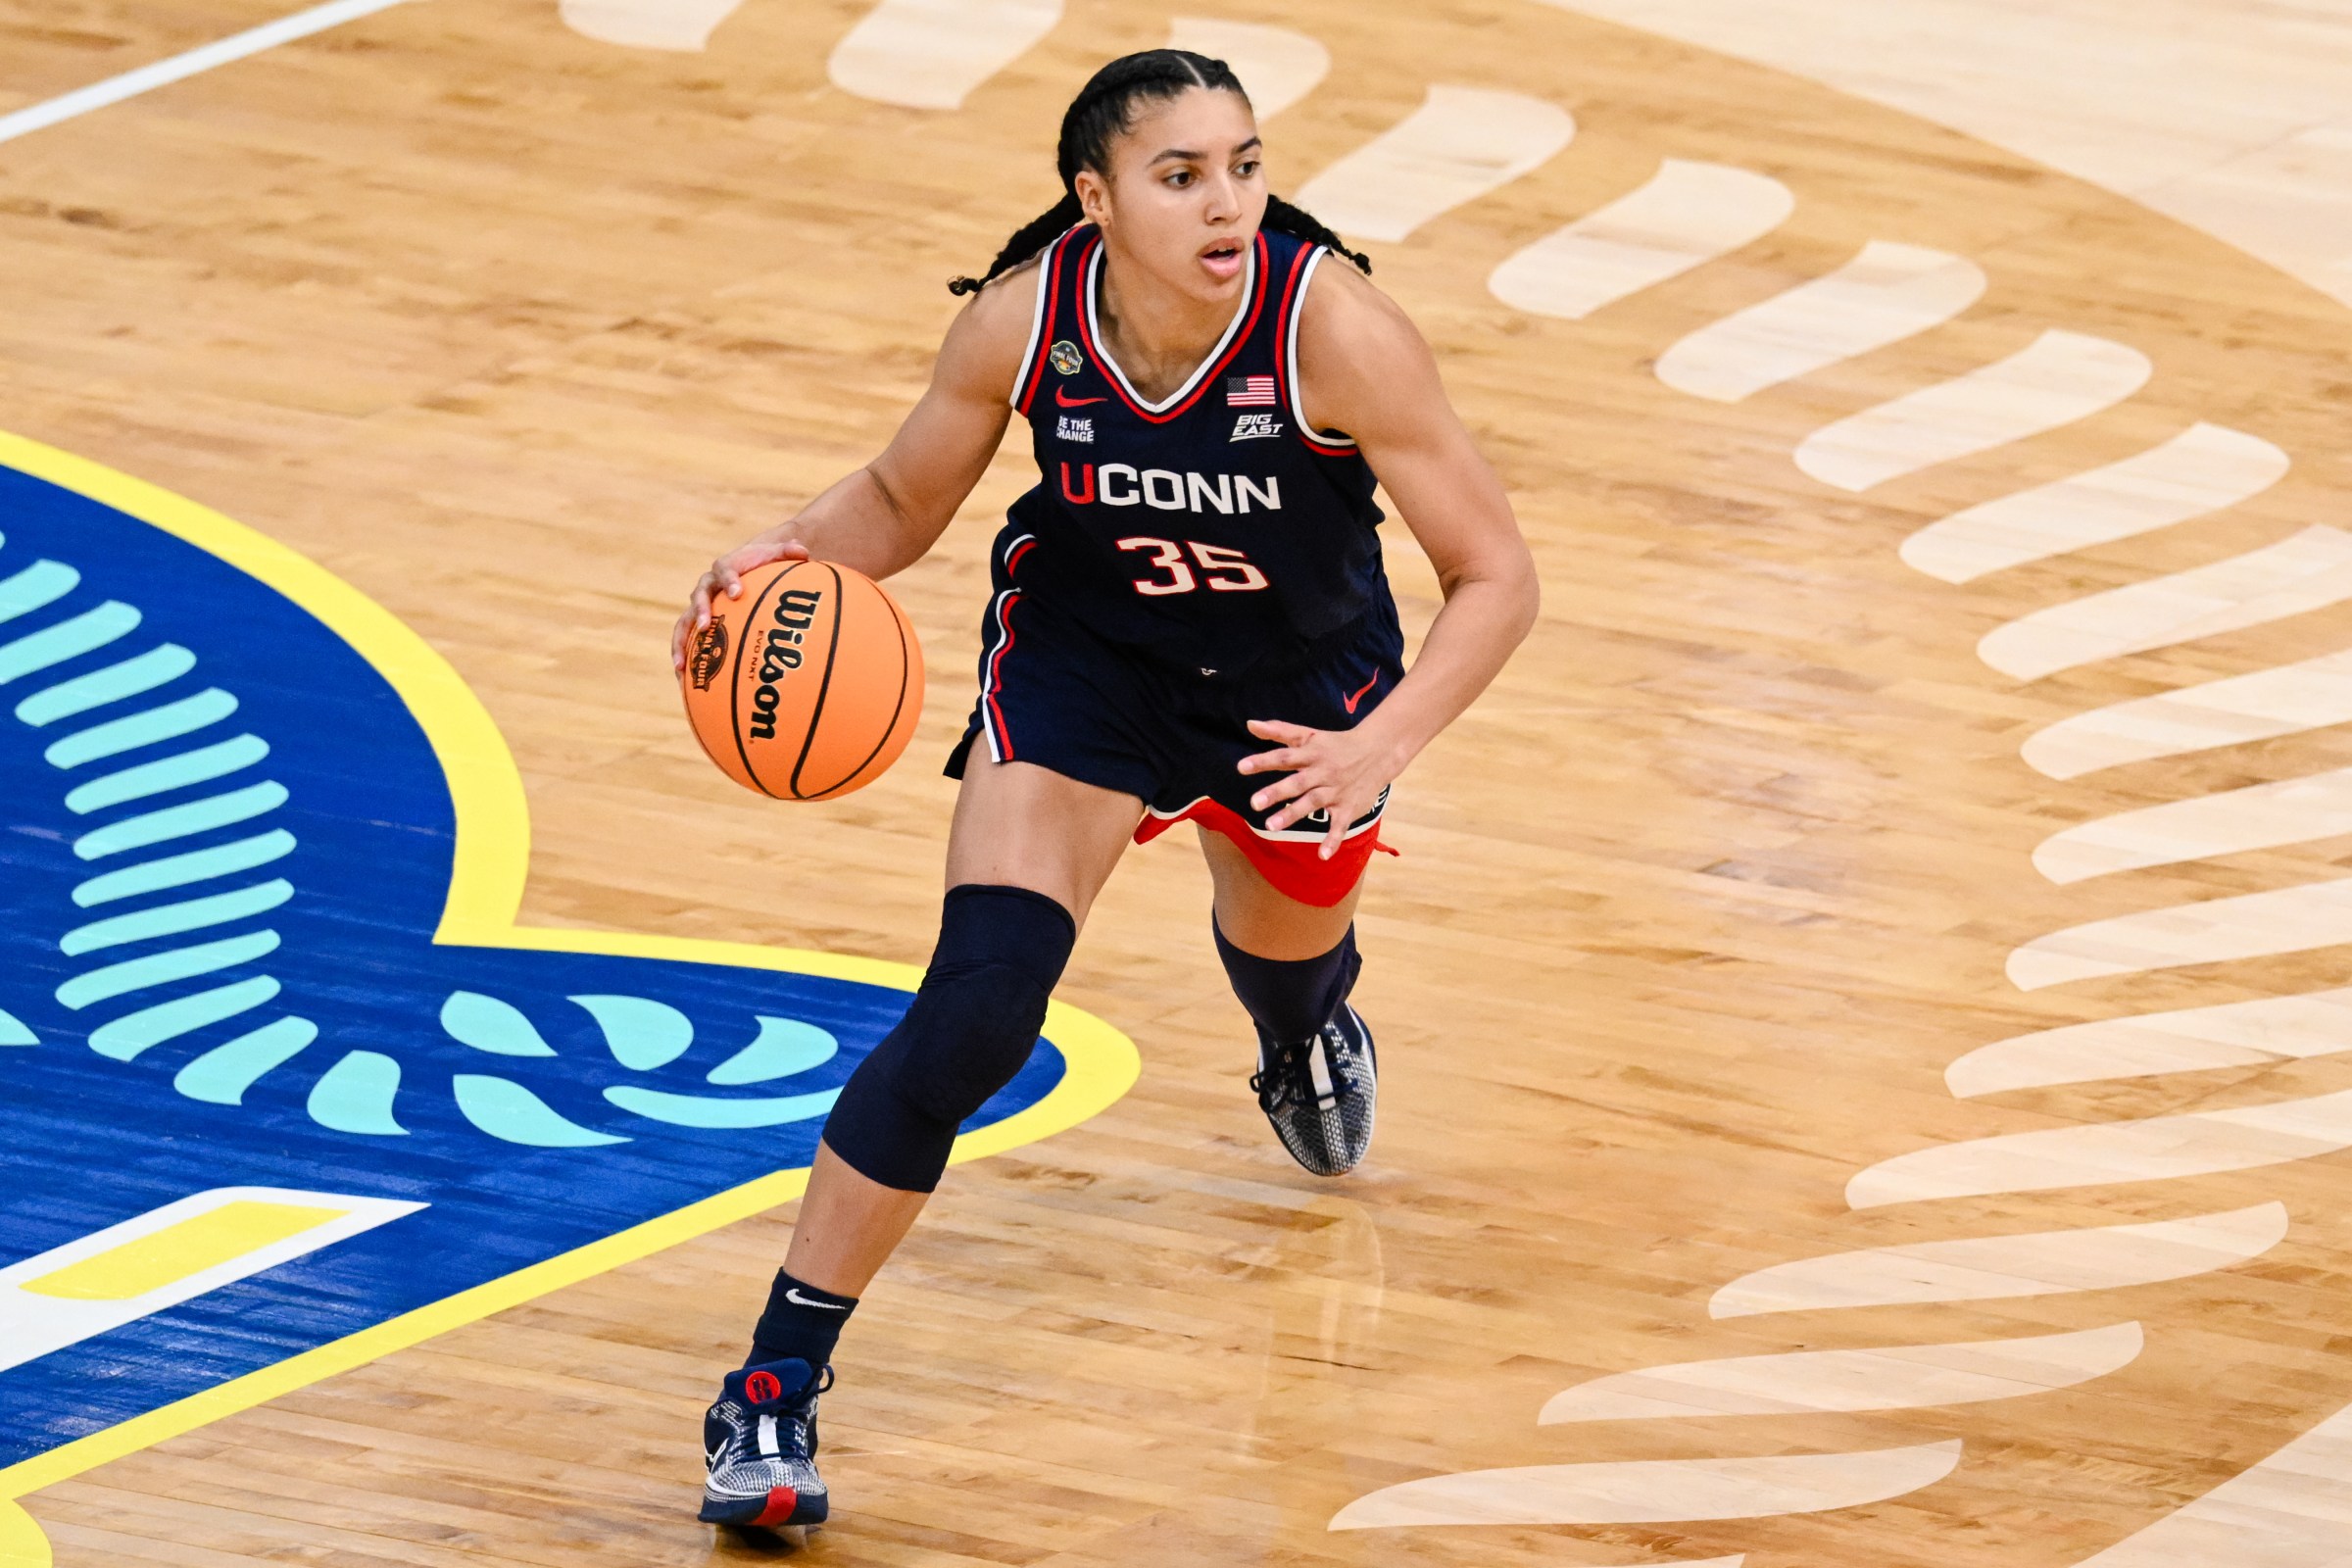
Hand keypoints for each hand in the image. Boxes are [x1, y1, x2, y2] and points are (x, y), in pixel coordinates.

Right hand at [672, 537, 811, 669]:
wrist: (745, 567)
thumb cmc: (761, 563)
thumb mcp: (774, 555)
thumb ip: (787, 552)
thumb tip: (803, 551)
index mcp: (724, 568)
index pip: (723, 571)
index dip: (729, 580)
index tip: (737, 592)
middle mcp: (707, 586)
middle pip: (698, 596)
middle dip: (700, 610)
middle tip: (704, 625)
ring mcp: (700, 605)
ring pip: (684, 622)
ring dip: (680, 642)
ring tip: (680, 666)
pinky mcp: (697, 622)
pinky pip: (686, 640)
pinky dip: (683, 657)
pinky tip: (683, 680)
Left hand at [1237, 718, 1400, 859]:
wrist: (1379, 752)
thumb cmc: (1336, 744)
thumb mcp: (1309, 735)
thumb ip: (1279, 731)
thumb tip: (1250, 724)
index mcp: (1311, 754)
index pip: (1284, 757)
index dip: (1263, 761)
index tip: (1241, 767)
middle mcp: (1323, 772)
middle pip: (1298, 782)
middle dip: (1276, 792)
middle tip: (1254, 803)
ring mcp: (1336, 791)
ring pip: (1313, 802)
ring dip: (1293, 814)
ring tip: (1271, 827)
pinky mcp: (1348, 808)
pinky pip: (1340, 826)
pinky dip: (1333, 841)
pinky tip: (1322, 856)